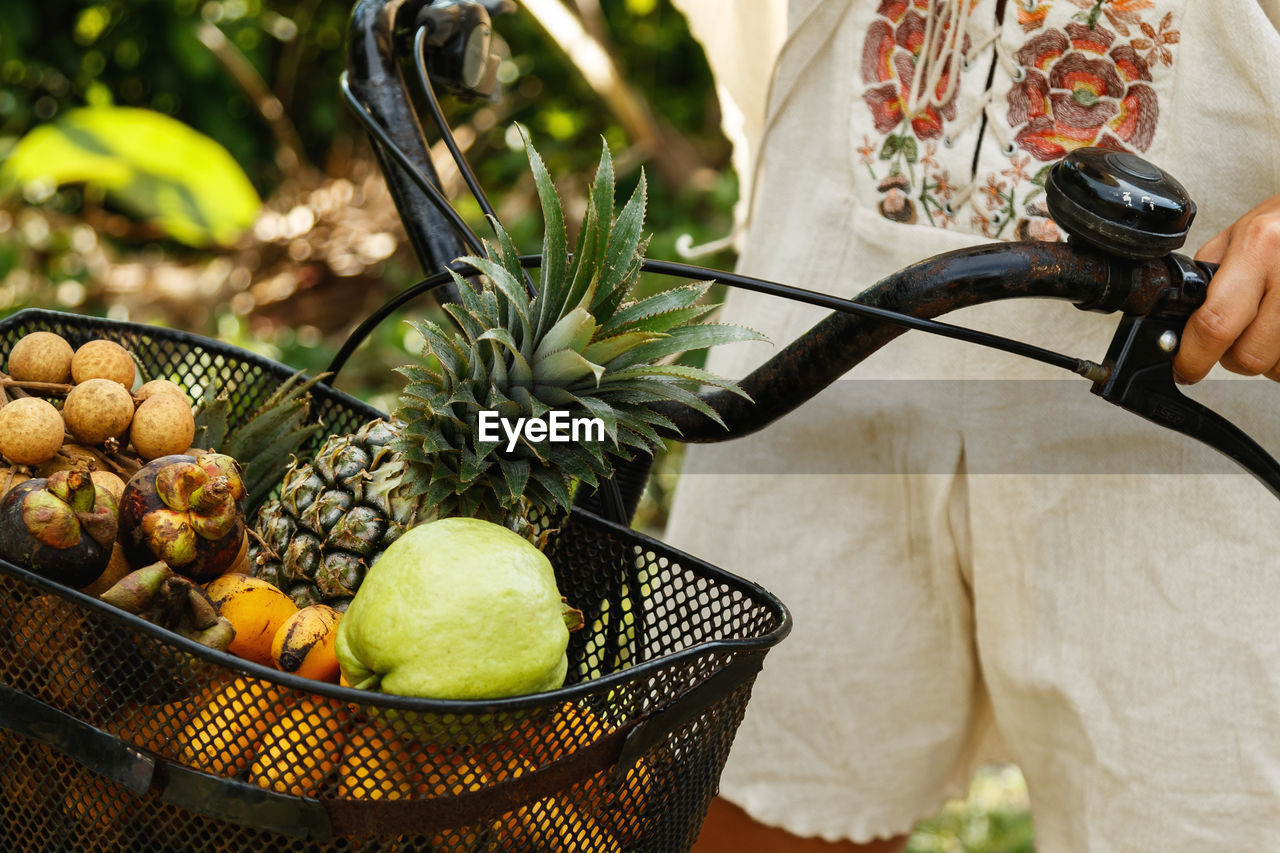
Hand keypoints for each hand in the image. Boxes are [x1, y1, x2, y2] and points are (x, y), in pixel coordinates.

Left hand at [1173, 193, 1279, 382]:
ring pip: (1278, 367)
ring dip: (1269, 358)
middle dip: (1235, 357)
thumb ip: (1211, 276)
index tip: (1186, 368)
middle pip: (1250, 355)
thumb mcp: (1241, 234)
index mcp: (1258, 246)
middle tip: (1237, 338)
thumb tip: (1183, 322)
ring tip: (1269, 328)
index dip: (1194, 357)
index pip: (1215, 323)